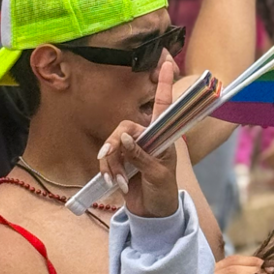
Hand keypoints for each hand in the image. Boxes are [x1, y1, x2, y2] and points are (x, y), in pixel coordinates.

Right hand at [96, 54, 179, 216]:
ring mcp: (132, 148)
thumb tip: (124, 137)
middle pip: (124, 127)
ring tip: (118, 181)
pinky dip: (107, 170)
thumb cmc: (163, 192)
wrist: (153, 213)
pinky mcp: (120, 160)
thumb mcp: (157, 175)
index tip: (166, 60)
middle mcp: (147, 137)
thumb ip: (141, 156)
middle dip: (114, 144)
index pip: (163, 105)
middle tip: (109, 160)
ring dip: (111, 163)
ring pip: (112, 144)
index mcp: (163, 135)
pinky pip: (107, 158)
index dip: (164, 82)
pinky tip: (113, 183)